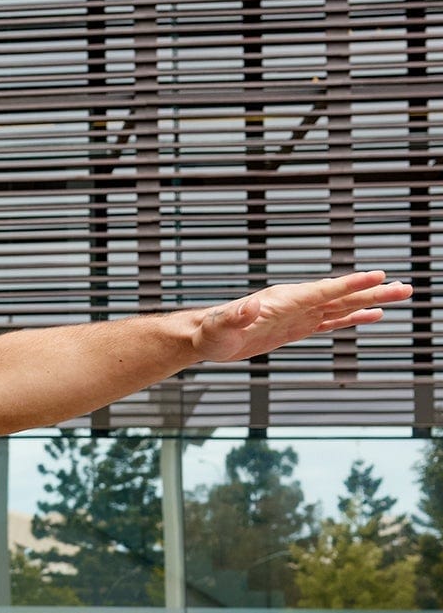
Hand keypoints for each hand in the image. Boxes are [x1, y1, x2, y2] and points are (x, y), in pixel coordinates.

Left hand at [192, 268, 412, 363]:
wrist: (208, 337)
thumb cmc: (213, 332)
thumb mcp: (222, 326)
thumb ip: (236, 316)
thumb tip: (250, 307)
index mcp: (284, 300)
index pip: (324, 291)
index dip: (350, 285)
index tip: (377, 275)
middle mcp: (296, 302)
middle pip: (342, 296)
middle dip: (373, 291)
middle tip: (405, 287)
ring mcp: (300, 314)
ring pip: (343, 306)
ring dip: (371, 301)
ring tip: (400, 294)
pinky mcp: (298, 328)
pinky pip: (331, 321)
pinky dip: (353, 318)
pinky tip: (373, 316)